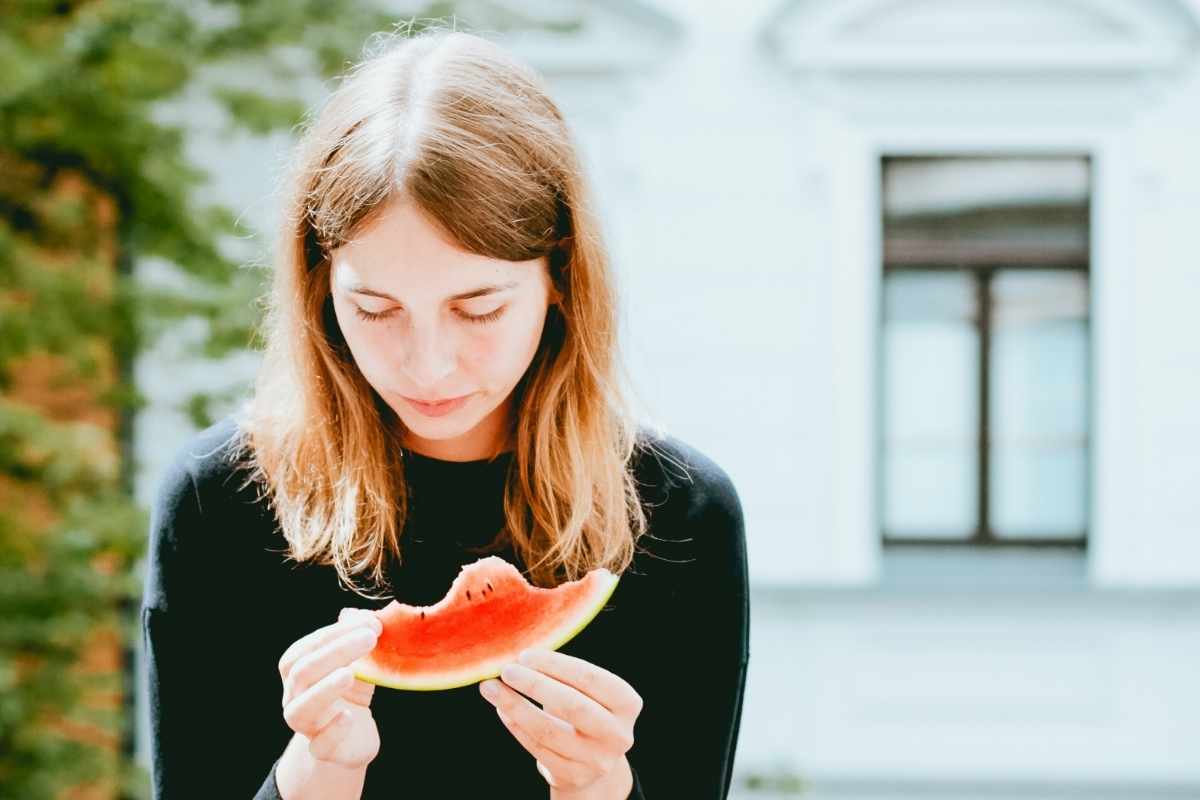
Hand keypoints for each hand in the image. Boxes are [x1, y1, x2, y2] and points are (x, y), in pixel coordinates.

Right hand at [277, 608, 382, 768]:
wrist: (353, 736)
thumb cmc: (352, 690)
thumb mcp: (358, 661)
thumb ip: (356, 636)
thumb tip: (353, 612)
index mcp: (298, 671)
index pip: (305, 648)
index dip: (335, 633)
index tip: (369, 622)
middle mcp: (295, 697)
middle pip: (302, 672)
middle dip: (336, 651)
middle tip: (369, 638)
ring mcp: (306, 726)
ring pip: (301, 709)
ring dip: (324, 689)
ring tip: (349, 674)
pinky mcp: (323, 751)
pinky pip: (319, 745)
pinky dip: (333, 730)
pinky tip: (348, 717)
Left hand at [479, 649, 641, 795]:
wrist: (595, 762)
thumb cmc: (587, 711)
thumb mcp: (589, 693)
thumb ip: (563, 675)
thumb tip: (519, 656)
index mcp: (627, 704)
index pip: (591, 678)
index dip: (556, 665)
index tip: (525, 655)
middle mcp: (617, 734)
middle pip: (572, 706)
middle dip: (535, 684)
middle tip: (506, 670)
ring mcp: (595, 760)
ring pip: (548, 731)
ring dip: (515, 706)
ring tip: (491, 688)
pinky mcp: (572, 776)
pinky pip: (536, 748)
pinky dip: (515, 726)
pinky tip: (502, 709)